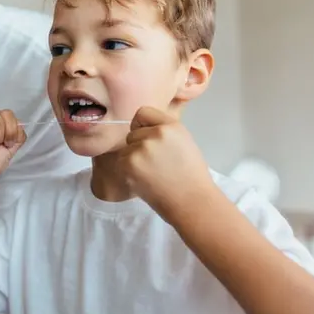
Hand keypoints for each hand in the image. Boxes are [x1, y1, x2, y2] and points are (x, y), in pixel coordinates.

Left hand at [115, 106, 215, 220]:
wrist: (192, 201)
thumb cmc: (190, 175)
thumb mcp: (183, 141)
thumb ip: (164, 130)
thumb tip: (141, 126)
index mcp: (171, 126)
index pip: (143, 112)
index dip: (143, 126)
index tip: (148, 138)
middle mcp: (156, 133)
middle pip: (133, 132)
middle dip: (139, 145)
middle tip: (156, 163)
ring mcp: (141, 148)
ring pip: (126, 148)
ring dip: (133, 159)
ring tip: (152, 173)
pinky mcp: (129, 163)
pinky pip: (121, 162)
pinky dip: (128, 171)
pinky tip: (145, 180)